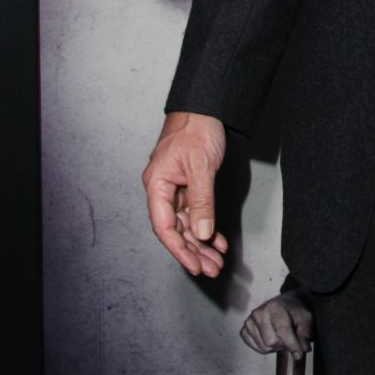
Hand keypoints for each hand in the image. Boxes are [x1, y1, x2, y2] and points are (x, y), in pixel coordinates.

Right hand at [143, 110, 228, 276]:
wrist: (205, 106)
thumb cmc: (197, 129)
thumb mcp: (201, 167)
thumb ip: (201, 202)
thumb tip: (201, 234)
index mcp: (157, 184)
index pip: (164, 226)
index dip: (179, 249)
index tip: (194, 266)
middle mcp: (162, 188)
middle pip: (175, 229)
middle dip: (194, 251)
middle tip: (211, 268)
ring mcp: (174, 187)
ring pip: (186, 223)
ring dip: (201, 242)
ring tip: (217, 260)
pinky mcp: (187, 183)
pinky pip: (194, 211)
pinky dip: (206, 225)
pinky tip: (218, 240)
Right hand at [240, 293, 312, 357]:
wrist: (282, 303)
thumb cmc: (292, 310)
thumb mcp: (305, 316)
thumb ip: (305, 332)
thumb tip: (303, 348)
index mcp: (274, 306)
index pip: (282, 331)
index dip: (292, 345)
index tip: (299, 354)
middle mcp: (259, 312)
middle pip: (271, 342)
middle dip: (283, 345)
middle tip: (290, 339)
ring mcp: (249, 321)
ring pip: (264, 347)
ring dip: (275, 347)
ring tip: (280, 337)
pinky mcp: (244, 330)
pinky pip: (255, 348)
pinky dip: (265, 348)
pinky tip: (271, 338)